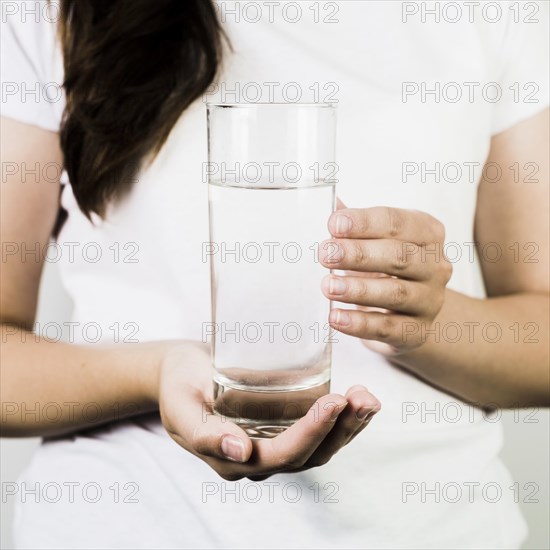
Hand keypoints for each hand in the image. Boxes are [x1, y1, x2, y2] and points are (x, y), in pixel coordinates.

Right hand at [158, 343, 380, 480]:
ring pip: (320, 447)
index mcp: (232, 460)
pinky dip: (342, 418)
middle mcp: (258, 458)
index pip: (281, 454)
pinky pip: (317, 431)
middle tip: (362, 398)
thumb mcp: (181, 406)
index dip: (311, 432)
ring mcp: (272, 442)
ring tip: (369, 398)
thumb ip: (204, 433)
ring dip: (349, 426)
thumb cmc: (178, 384)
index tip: (334, 402)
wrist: (180, 372)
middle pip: (309, 455)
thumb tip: (240, 452)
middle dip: (341, 429)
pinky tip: (358, 399)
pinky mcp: (282, 424)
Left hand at [320, 205, 451, 352]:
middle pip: (399, 257)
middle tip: (325, 254)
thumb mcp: (375, 242)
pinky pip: (388, 328)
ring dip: (358, 289)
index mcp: (427, 233)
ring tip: (327, 286)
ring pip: (396, 293)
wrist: (408, 316)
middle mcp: (436, 266)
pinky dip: (360, 323)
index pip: (397, 223)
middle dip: (359, 254)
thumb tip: (330, 202)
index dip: (365, 223)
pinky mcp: (417, 332)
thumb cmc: (386, 269)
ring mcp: (430, 301)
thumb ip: (354, 224)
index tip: (333, 224)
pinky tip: (336, 318)